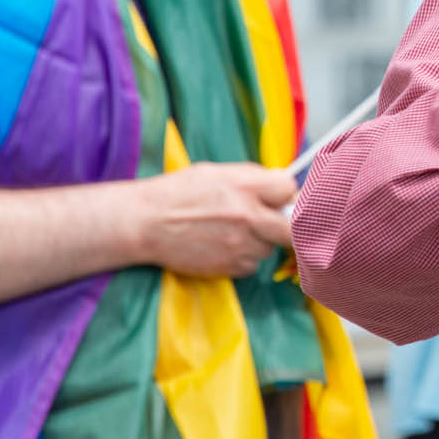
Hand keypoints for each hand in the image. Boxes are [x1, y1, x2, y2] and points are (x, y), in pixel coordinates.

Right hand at [137, 162, 296, 278]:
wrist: (145, 223)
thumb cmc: (178, 193)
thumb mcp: (217, 172)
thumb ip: (252, 178)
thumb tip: (280, 184)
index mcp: (246, 186)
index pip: (290, 190)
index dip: (286, 194)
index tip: (280, 198)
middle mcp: (249, 216)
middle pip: (293, 227)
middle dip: (288, 225)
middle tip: (277, 222)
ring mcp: (242, 244)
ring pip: (271, 247)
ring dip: (261, 241)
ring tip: (233, 231)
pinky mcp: (232, 266)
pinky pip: (253, 264)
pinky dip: (244, 257)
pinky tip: (224, 245)